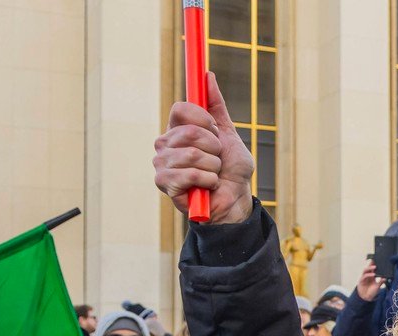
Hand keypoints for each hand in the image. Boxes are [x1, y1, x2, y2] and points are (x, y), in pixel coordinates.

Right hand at [154, 72, 254, 224]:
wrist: (235, 199)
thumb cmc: (231, 169)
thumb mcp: (228, 133)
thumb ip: (216, 106)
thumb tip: (208, 76)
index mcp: (177, 129)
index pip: (181, 109)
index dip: (204, 120)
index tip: (216, 132)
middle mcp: (165, 143)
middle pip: (189, 132)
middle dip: (214, 147)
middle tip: (217, 158)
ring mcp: (162, 163)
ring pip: (192, 155)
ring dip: (214, 166)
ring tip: (213, 174)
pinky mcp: (164, 183)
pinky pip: (191, 174)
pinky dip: (209, 181)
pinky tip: (208, 186)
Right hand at [357, 259, 380, 301]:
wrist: (366, 298)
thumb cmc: (372, 292)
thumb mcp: (378, 286)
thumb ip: (381, 282)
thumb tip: (385, 278)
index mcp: (372, 276)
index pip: (373, 268)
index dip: (375, 264)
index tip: (379, 260)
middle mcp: (368, 275)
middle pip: (369, 267)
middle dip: (371, 263)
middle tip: (375, 259)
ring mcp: (364, 278)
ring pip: (365, 270)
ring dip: (370, 268)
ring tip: (375, 267)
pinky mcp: (361, 281)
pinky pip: (364, 276)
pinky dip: (369, 275)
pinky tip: (373, 274)